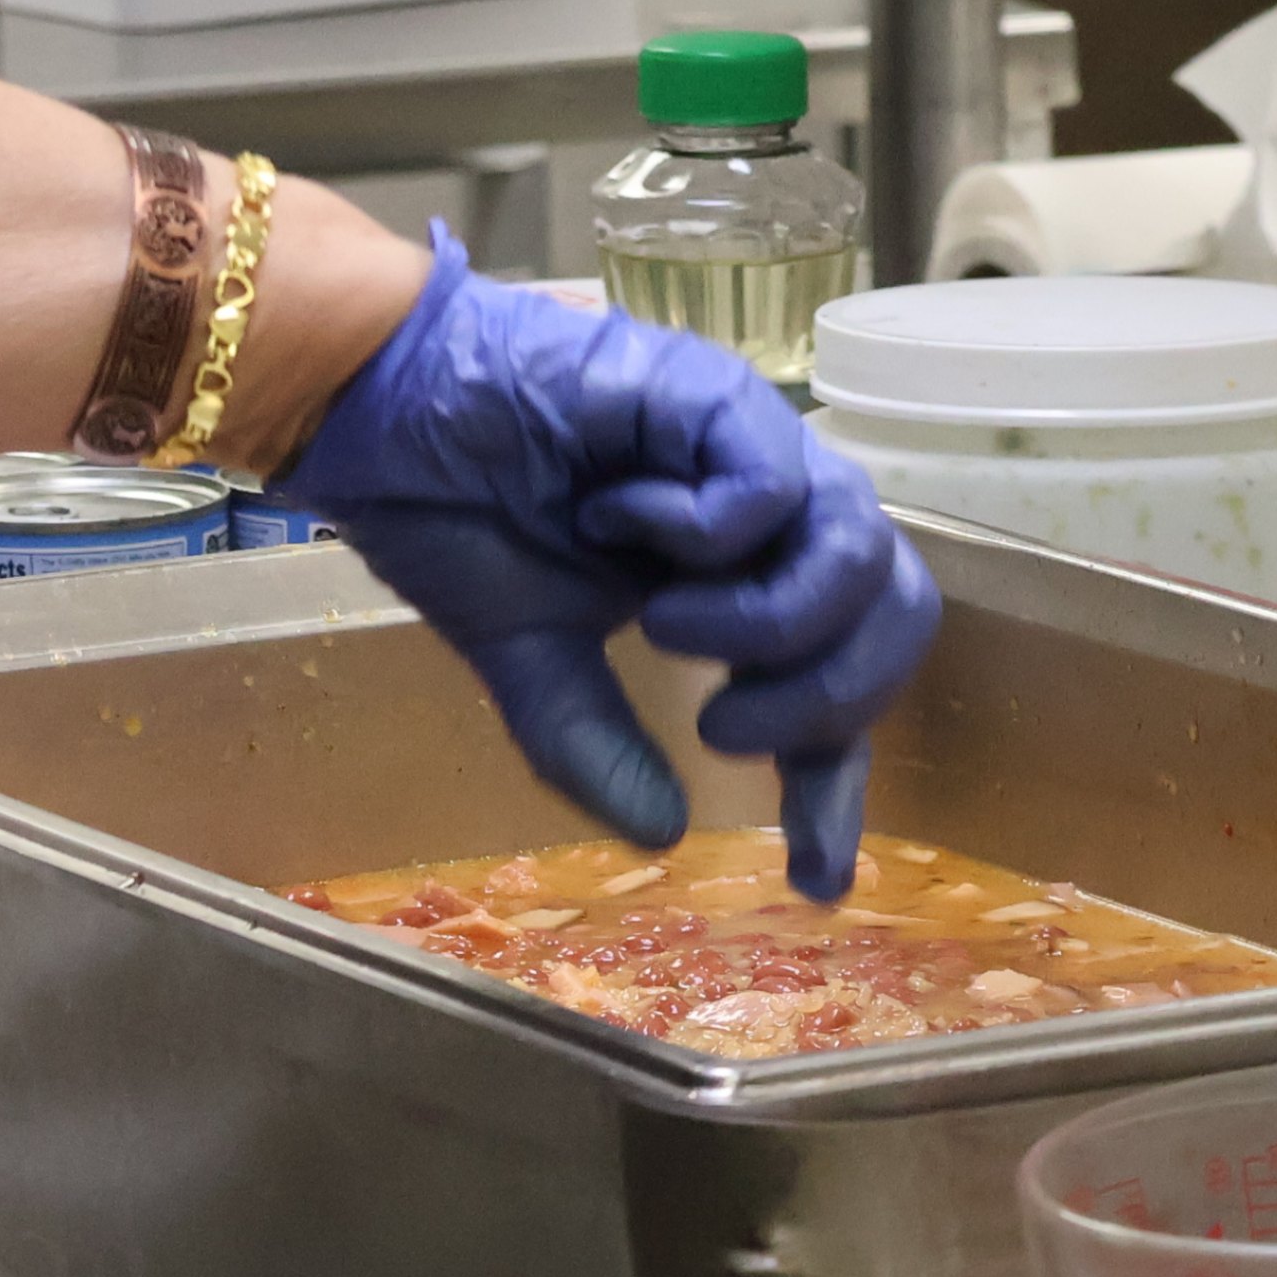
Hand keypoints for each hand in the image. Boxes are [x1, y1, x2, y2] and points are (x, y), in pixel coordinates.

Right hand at [284, 233, 939, 895]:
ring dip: (770, 627)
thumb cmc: (454, 510)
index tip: (816, 881)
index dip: (838, 782)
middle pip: (895, 615)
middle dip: (826, 703)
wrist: (381, 417)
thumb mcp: (529, 660)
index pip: (840, 682)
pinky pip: (770, 489)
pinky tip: (621, 525)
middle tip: (723, 730)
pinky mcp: (711, 394)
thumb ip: (593, 742)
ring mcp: (746, 447)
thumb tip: (662, 836)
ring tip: (665, 630)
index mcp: (739, 575)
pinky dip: (708, 536)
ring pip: (856, 553)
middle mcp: (767, 511)